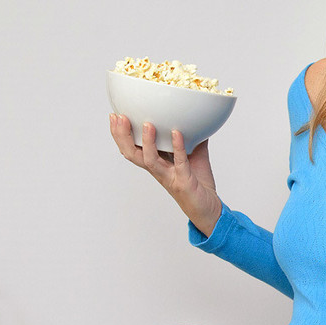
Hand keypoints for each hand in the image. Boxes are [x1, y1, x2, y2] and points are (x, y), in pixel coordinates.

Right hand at [109, 113, 221, 235]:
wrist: (210, 208)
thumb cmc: (198, 183)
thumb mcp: (195, 154)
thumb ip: (193, 137)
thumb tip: (197, 116)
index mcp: (156, 163)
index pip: (132, 148)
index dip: (120, 134)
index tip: (115, 116)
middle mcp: (158, 170)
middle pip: (132, 154)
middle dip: (123, 136)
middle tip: (119, 117)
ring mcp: (169, 177)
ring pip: (150, 160)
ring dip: (147, 142)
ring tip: (146, 124)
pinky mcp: (184, 182)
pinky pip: (179, 162)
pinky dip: (177, 147)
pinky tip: (176, 133)